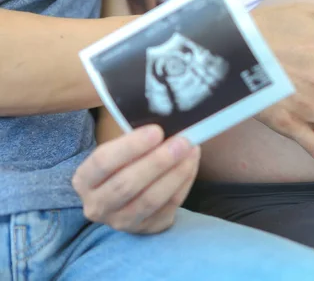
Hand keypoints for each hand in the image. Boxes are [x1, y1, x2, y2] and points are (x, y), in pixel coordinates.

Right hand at [72, 125, 199, 233]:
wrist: (130, 194)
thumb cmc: (125, 162)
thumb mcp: (120, 150)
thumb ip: (136, 140)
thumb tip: (167, 122)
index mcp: (84, 180)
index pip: (102, 162)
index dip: (131, 146)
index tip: (157, 131)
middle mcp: (97, 206)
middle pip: (126, 185)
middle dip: (157, 161)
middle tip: (182, 141)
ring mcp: (122, 222)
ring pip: (150, 200)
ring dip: (175, 173)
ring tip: (191, 150)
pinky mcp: (147, 228)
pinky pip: (170, 206)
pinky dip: (184, 182)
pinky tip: (192, 163)